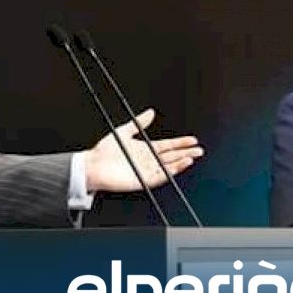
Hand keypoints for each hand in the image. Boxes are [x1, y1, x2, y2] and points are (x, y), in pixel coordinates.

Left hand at [84, 108, 202, 191]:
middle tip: (199, 150)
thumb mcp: (123, 131)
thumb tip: (151, 112)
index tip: (192, 139)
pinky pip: (159, 177)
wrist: (93, 165)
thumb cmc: (105, 151)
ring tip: (191, 157)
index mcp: (146, 149)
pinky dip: (169, 172)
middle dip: (186, 152)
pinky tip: (177, 167)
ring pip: (168, 167)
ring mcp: (146, 171)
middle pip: (172, 156)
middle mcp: (148, 160)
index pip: (168, 145)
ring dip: (180, 162)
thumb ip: (139, 122)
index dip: (181, 143)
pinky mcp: (142, 180)